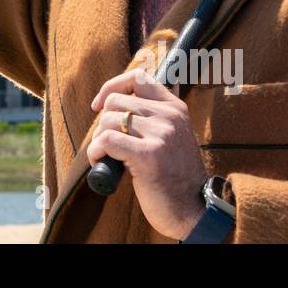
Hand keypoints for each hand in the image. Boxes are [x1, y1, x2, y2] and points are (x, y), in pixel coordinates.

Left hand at [89, 68, 210, 240]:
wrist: (192, 211)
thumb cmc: (174, 177)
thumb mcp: (171, 137)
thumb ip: (152, 117)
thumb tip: (110, 102)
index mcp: (175, 108)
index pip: (137, 77)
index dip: (112, 87)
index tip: (100, 106)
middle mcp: (170, 116)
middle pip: (116, 101)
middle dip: (103, 122)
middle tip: (108, 144)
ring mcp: (161, 134)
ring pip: (108, 120)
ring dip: (98, 140)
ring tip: (107, 156)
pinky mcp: (147, 155)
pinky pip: (106, 140)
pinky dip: (95, 152)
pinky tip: (101, 163)